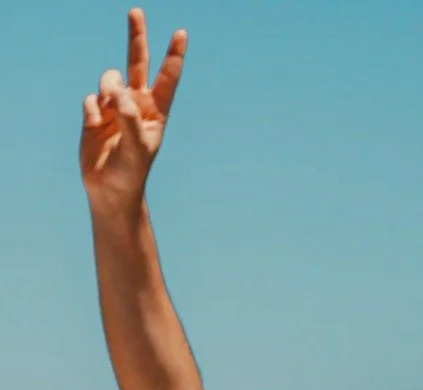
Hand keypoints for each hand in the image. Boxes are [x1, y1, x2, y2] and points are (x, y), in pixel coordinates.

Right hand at [80, 9, 185, 211]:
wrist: (110, 190)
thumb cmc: (132, 172)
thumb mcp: (137, 148)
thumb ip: (130, 118)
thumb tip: (118, 91)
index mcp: (156, 112)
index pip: (167, 79)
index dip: (173, 56)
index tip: (181, 33)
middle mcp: (136, 104)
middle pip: (136, 63)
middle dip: (136, 37)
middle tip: (136, 11)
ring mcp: (115, 106)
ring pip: (109, 78)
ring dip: (108, 90)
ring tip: (111, 113)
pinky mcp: (95, 112)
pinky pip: (91, 98)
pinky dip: (94, 110)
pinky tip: (97, 128)